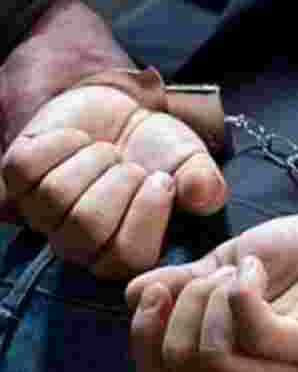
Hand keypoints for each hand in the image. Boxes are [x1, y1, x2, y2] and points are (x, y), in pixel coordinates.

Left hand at [0, 0, 228, 278]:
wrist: (126, 113)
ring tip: (108, 150)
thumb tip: (201, 194)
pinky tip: (78, 140)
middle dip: (118, 182)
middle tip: (132, 163)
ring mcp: (44, 214)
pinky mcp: (16, 181)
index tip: (163, 178)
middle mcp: (80, 243)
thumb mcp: (193, 163)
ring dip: (91, 159)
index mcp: (125, 251)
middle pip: (85, 229)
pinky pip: (24, 167)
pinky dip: (58, 143)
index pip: (127, 257)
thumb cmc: (161, 149)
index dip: (146, 215)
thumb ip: (205, 183)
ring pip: (54, 196)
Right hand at [126, 210, 297, 371]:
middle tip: (213, 273)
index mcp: (234, 361)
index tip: (152, 288)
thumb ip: (183, 282)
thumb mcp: (226, 264)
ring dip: (211, 295)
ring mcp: (289, 365)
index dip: (143, 336)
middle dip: (178, 308)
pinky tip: (256, 267)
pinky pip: (254, 332)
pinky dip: (241, 290)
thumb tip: (131, 294)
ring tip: (241, 269)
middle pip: (180, 370)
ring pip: (213, 354)